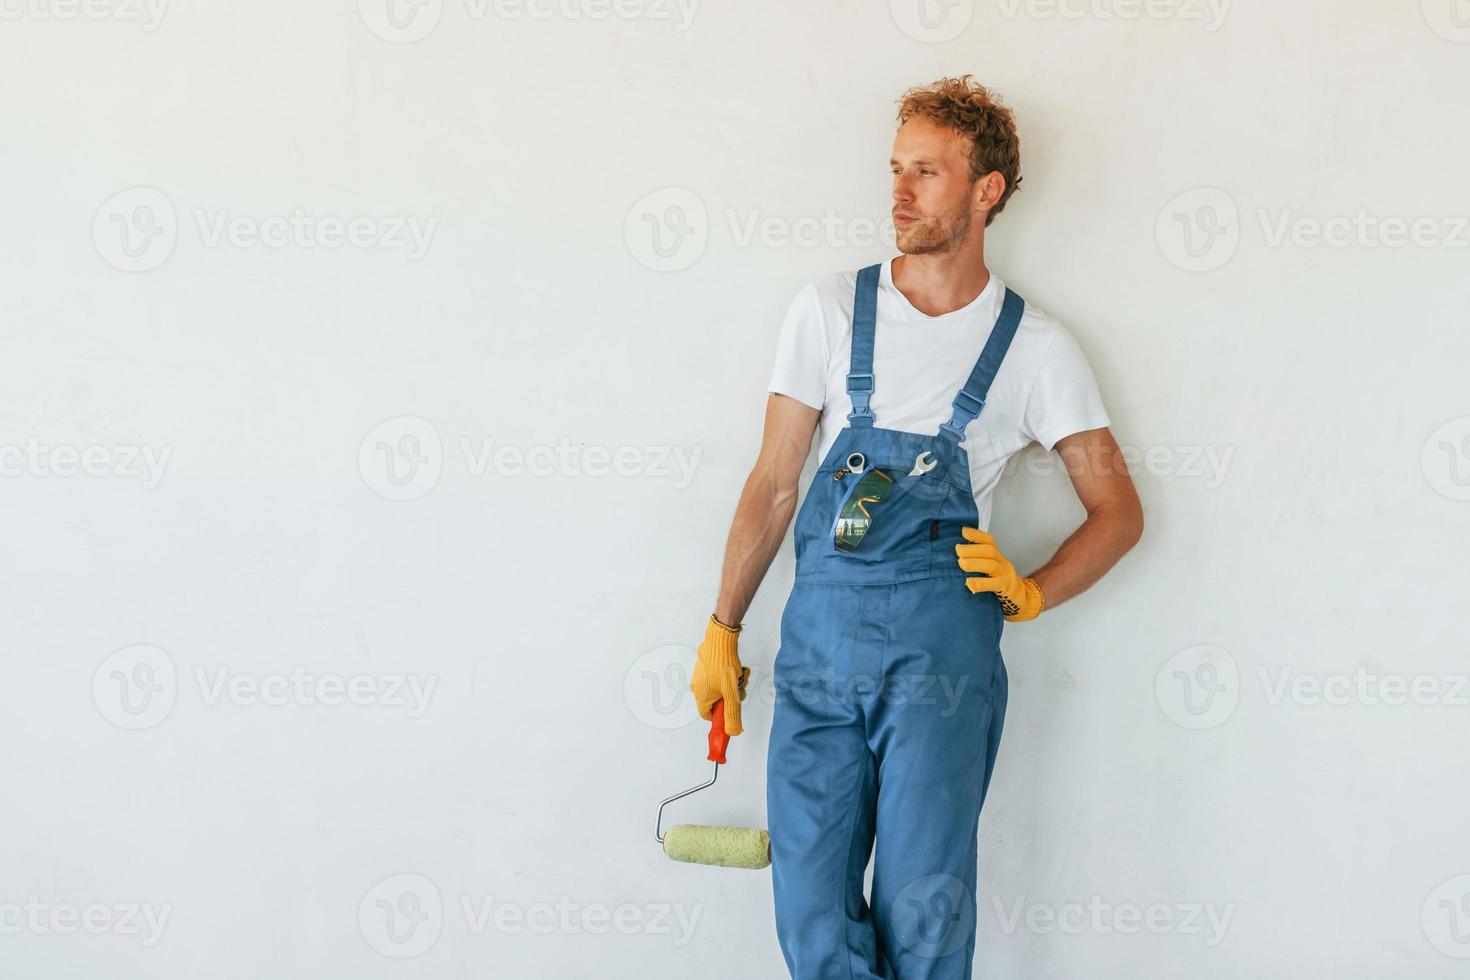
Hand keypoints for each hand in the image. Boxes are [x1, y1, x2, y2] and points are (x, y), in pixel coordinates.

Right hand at [690, 614, 751, 734]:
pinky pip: (719, 677)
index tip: (732, 711)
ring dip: (733, 685)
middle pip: (717, 701)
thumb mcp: (732, 694)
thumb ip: (732, 715)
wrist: (720, 640)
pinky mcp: (706, 667)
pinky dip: (729, 676)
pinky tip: (738, 669)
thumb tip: (733, 732)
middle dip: (731, 697)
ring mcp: (701, 676)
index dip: (721, 716)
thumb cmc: (723, 665)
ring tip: (741, 676)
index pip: (709, 716)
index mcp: (701, 697)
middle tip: (740, 690)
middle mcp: (698, 688)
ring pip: (720, 688)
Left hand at [954, 527, 1044, 621]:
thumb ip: (979, 561)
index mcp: (997, 557)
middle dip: (972, 549)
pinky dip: (980, 583)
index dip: (977, 535)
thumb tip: (957, 556)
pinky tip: (969, 583)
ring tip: (961, 563)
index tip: (963, 531)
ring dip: (974, 563)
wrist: (1021, 599)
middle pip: (990, 551)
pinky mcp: (1006, 589)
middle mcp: (1002, 563)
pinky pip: (994, 584)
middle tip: (958, 550)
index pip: (989, 541)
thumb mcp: (991, 568)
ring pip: (991, 566)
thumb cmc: (1000, 583)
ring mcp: (1005, 575)